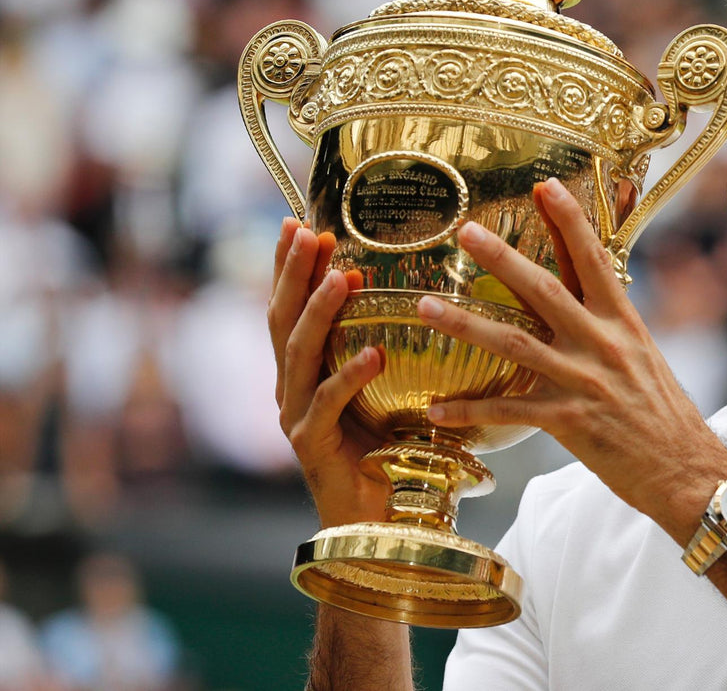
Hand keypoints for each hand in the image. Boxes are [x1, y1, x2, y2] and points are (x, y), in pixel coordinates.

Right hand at [269, 218, 388, 527]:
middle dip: (294, 274)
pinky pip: (327, 405)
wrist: (377, 526)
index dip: (291, 267)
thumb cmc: (390, 457)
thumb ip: (387, 353)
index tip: (300, 222)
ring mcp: (296, 418)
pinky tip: (373, 353)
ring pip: (300, 354)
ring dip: (320, 312)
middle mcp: (291, 390)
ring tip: (342, 276)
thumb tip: (421, 299)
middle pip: (282, 321)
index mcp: (305, 374)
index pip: (291, 309)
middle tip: (308, 232)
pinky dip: (349, 377)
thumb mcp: (389, 393)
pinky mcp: (312, 448)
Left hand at [417, 179, 726, 541]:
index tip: (543, 187)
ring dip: (466, 324)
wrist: (689, 472)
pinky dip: (469, 410)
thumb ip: (610, 328)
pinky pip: (509, 411)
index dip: (569, 221)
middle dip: (503, 258)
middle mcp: (603, 344)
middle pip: (545, 289)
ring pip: (515, 344)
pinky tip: (436, 408)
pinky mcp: (569, 421)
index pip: (594, 259)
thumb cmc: (665, 418)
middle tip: (466, 231)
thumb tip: (584, 300)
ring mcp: (584, 381)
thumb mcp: (644, 358)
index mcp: (624, 323)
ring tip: (426, 306)